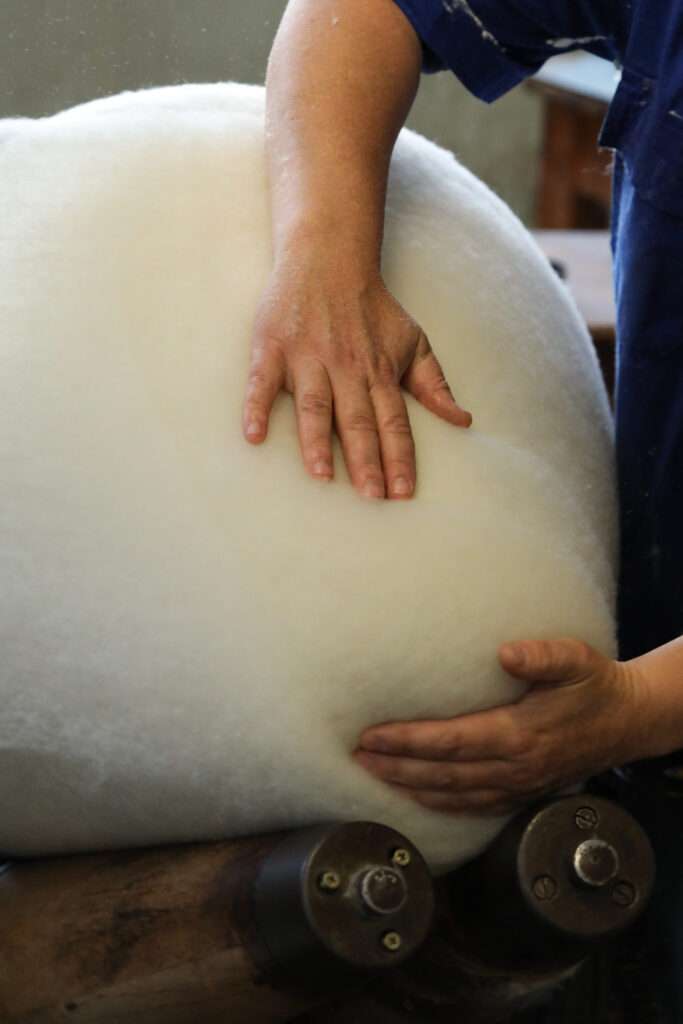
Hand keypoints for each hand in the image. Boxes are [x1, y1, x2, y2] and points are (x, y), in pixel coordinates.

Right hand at [242, 256, 470, 498]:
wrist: (328, 255)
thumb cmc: (372, 307)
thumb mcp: (413, 341)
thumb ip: (434, 384)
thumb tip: (463, 421)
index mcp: (379, 370)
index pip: (394, 422)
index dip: (399, 457)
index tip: (403, 492)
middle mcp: (345, 366)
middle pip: (357, 420)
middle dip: (366, 459)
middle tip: (372, 497)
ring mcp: (307, 356)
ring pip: (314, 404)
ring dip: (317, 441)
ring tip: (323, 476)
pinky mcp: (272, 346)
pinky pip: (262, 381)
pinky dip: (257, 406)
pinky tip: (254, 436)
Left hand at [354, 638, 649, 814]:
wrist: (626, 721)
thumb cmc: (595, 687)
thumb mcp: (576, 661)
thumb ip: (542, 656)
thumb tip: (505, 653)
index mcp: (518, 735)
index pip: (449, 743)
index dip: (407, 741)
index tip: (372, 736)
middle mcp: (512, 767)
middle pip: (440, 774)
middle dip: (393, 767)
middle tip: (354, 758)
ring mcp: (515, 785)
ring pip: (450, 794)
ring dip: (407, 786)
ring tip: (370, 776)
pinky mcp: (519, 792)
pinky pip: (470, 805)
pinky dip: (436, 803)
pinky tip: (414, 795)